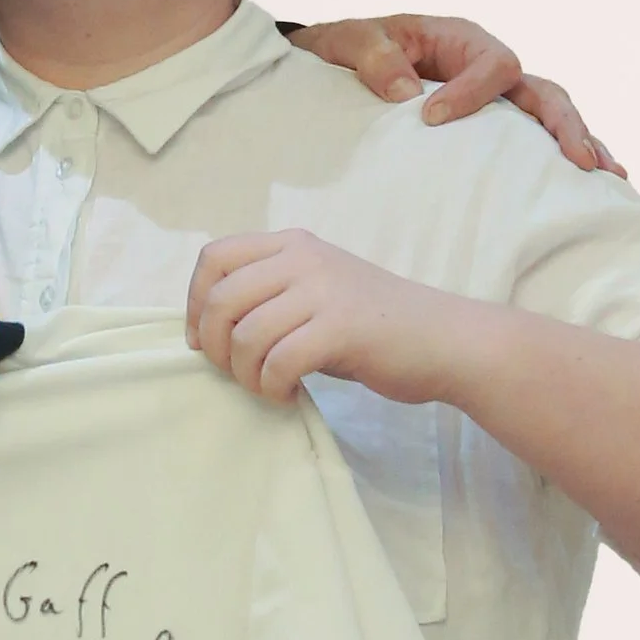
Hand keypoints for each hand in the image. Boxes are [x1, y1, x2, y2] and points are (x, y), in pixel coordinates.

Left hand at [186, 229, 463, 406]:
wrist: (445, 340)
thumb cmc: (375, 326)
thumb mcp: (316, 292)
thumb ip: (268, 295)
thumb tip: (206, 329)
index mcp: (292, 244)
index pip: (214, 257)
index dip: (194, 302)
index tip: (200, 340)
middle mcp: (303, 258)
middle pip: (221, 299)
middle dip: (213, 347)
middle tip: (232, 373)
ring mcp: (323, 291)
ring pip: (246, 334)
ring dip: (244, 373)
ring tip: (265, 386)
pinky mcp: (342, 328)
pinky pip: (279, 362)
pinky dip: (272, 387)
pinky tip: (287, 394)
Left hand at [283, 13, 624, 176]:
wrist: (342, 63)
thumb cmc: (352, 47)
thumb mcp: (351, 42)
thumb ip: (374, 58)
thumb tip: (405, 93)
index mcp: (462, 41)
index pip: (492, 63)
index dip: (473, 91)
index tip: (434, 119)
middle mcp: (487, 69)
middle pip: (541, 92)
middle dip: (563, 125)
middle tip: (578, 161)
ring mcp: (496, 102)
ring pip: (549, 117)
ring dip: (580, 143)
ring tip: (606, 177)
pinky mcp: (492, 130)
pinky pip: (533, 141)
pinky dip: (560, 159)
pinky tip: (590, 188)